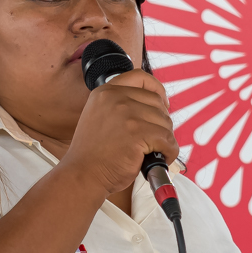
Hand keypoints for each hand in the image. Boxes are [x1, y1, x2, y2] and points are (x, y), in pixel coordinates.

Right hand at [63, 69, 178, 194]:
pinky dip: (168, 152)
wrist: (83, 175)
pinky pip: (168, 140)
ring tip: (151, 153)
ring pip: (165, 122)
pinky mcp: (138, 133)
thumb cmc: (94, 155)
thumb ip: (122, 107)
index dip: (157, 89)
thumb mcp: (100, 118)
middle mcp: (116, 98)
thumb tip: (156, 108)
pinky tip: (157, 159)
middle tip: (152, 141)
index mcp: (105, 92)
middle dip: (160, 123)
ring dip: (164, 140)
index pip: (140, 77)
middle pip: (157, 103)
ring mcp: (127, 114)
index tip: (162, 104)